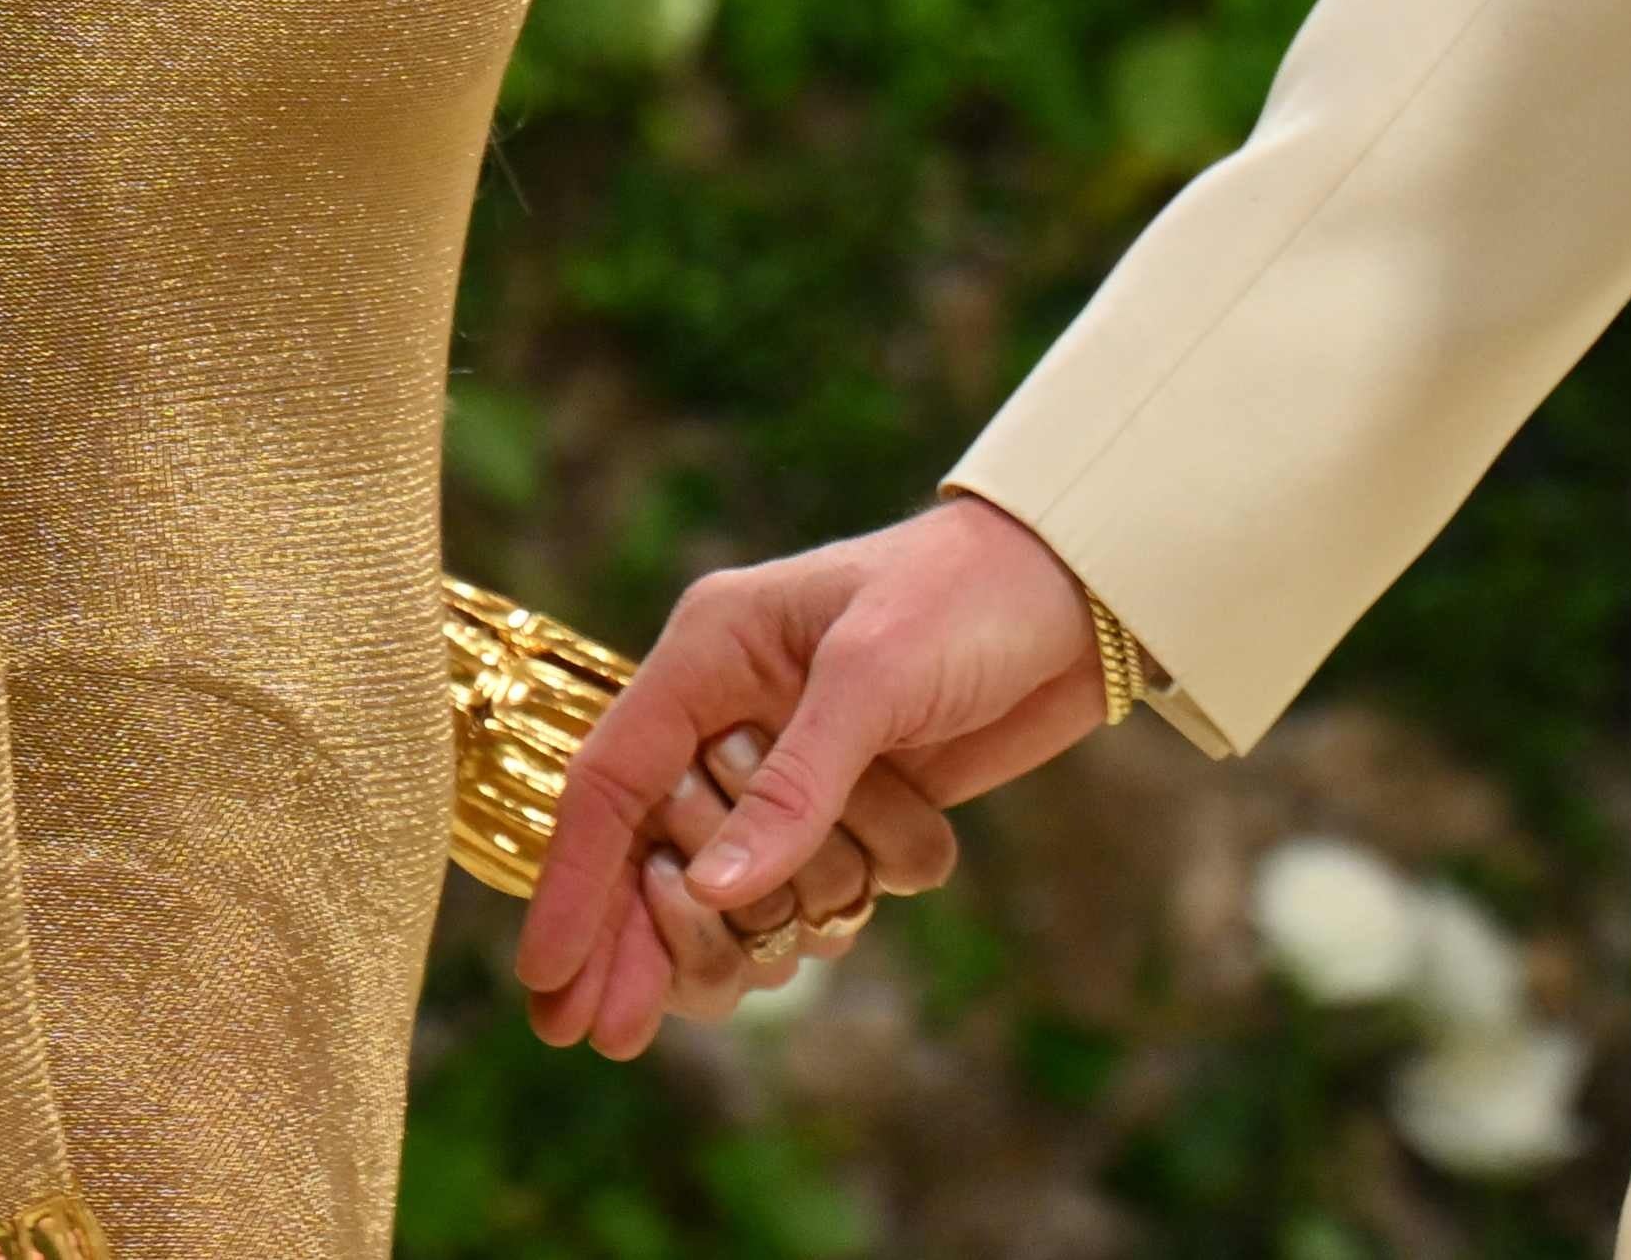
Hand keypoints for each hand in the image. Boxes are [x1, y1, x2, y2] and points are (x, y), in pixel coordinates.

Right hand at [518, 497, 1112, 1059]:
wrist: (1084, 592)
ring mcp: (792, 770)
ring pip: (750, 892)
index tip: (546, 987)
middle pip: (655, 862)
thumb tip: (711, 896)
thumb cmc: (970, 594)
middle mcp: (733, 716)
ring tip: (852, 871)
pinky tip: (914, 838)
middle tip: (610, 1038)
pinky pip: (828, 892)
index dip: (571, 890)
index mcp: (710, 654)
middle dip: (650, 941)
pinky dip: (870, 882)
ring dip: (809, 892)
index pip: (608, 786)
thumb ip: (793, 786)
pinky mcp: (852, 808)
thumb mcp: (876, 672)